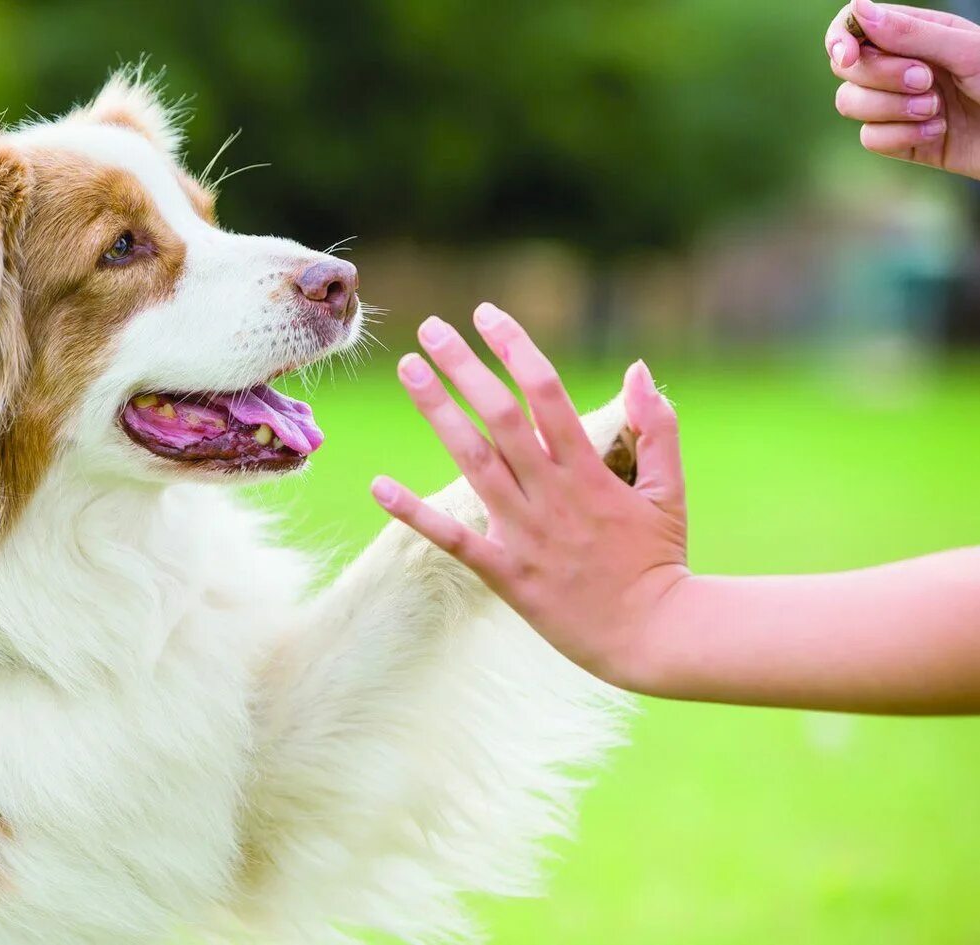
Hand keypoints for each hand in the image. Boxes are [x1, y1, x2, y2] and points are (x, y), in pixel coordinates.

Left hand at [369, 305, 689, 688]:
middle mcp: (552, 494)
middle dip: (464, 367)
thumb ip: (657, 426)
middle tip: (430, 329)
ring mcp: (526, 533)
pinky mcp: (506, 573)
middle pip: (500, 417)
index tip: (487, 314)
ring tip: (407, 370)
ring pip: (473, 461)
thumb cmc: (662, 561)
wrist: (655, 636)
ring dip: (438, 412)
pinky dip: (414, 513)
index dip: (515, 348)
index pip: (546, 392)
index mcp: (590, 470)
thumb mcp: (671, 489)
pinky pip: (452, 539)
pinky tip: (379, 484)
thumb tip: (638, 369)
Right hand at [828, 0, 979, 177]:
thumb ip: (911, 33)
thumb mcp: (966, 51)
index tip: (848, 55)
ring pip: (850, 103)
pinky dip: (902, 136)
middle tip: (925, 81)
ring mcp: (896, 105)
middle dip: (881, 77)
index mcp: (916, 34)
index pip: (854, 27)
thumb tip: (857, 9)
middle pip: (847, 68)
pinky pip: (871, 138)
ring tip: (936, 110)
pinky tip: (937, 132)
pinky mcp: (900, 140)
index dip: (841, 39)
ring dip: (891, 109)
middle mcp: (900, 66)